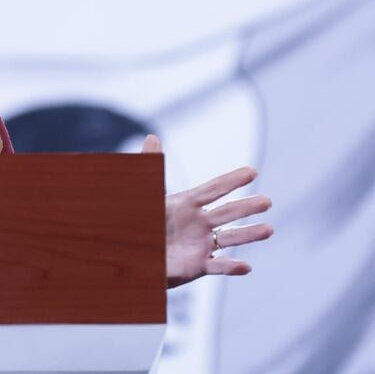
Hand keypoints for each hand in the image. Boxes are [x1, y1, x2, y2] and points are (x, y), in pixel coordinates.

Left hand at [141, 135, 273, 287]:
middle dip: (246, 207)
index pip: (213, 189)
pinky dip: (231, 267)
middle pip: (227, 212)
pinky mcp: (197, 266)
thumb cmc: (141, 220)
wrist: (135, 252)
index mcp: (187, 203)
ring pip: (229, 238)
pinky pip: (217, 267)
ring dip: (249, 234)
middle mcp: (199, 223)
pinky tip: (246, 266)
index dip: (231, 181)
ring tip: (268, 229)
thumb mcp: (146, 192)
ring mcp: (200, 244)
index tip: (252, 171)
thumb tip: (152, 136)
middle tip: (267, 201)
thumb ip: (150, 165)